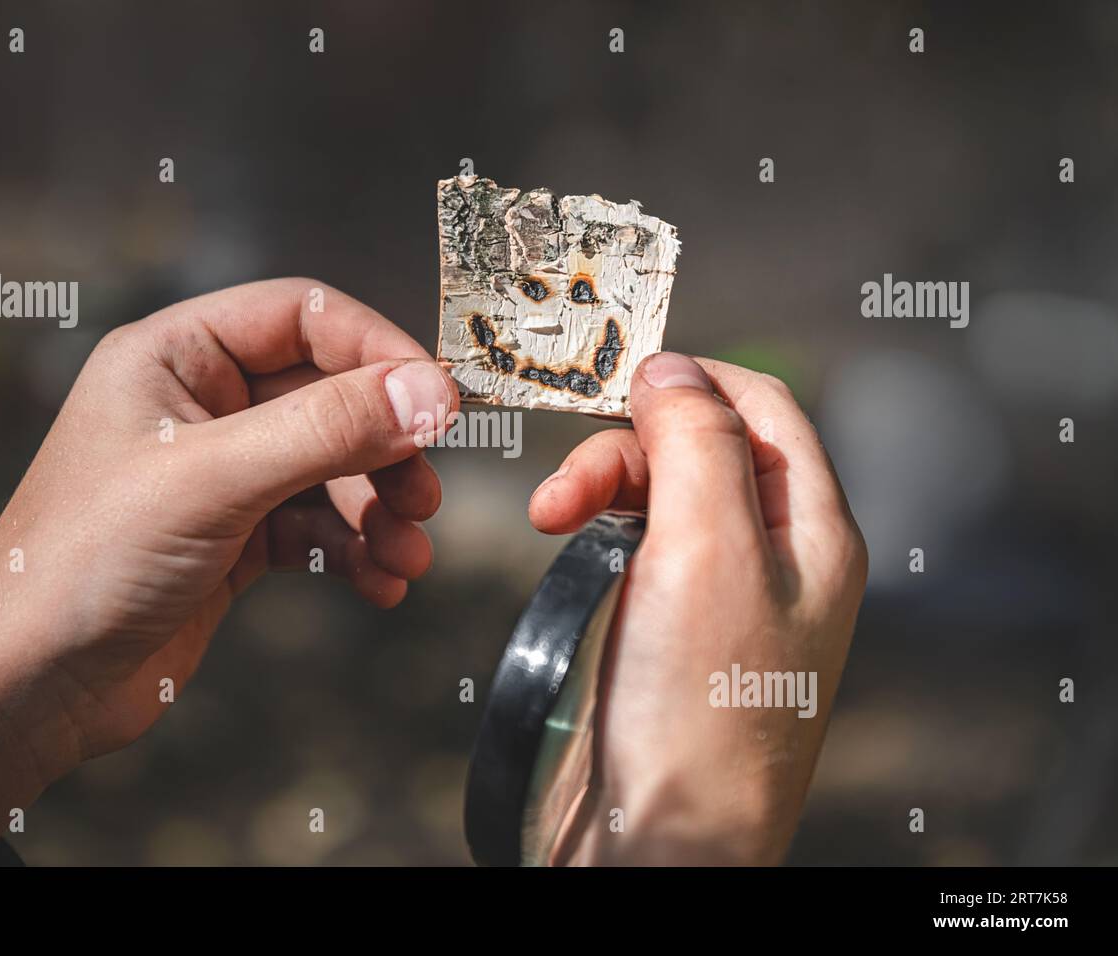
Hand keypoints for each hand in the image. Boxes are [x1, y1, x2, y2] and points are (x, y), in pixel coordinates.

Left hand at [0, 278, 457, 861]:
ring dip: (379, 510)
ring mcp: (217, 475)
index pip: (302, 317)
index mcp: (174, 356)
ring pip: (331, 468)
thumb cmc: (85, 564)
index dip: (377, 351)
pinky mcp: (231, 539)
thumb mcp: (214, 481)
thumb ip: (326, 429)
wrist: (29, 689)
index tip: (439, 402)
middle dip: (385, 447)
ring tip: (408, 556)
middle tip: (426, 495)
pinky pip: (316, 527)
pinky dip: (355, 552)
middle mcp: (199, 406)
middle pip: (328, 396)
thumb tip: (430, 392)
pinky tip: (381, 584)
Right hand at [529, 352, 867, 864]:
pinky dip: (591, 531)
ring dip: (599, 486)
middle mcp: (773, 556)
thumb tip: (670, 365)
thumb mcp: (707, 550)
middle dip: (627, 447)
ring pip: (657, 494)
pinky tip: (563, 547)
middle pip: (700, 447)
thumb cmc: (700, 708)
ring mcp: (717, 594)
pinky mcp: (663, 627)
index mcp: (813, 531)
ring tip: (550, 518)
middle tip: (566, 483)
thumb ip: (695, 443)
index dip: (696, 376)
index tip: (620, 373)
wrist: (661, 840)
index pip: (765, 407)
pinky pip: (630, 546)